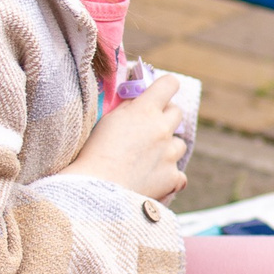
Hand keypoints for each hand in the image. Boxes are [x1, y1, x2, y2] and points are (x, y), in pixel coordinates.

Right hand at [62, 75, 188, 204]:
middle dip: (165, 117)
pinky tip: (154, 180)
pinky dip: (170, 177)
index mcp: (145, 110)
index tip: (161, 93)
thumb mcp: (107, 120)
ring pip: (179, 144)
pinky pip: (179, 175)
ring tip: (147, 159)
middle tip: (149, 128)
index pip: (169, 84)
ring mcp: (170, 154)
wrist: (96, 190)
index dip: (166, 86)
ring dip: (168, 148)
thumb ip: (127, 107)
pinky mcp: (173, 177)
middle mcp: (162, 129)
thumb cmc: (94, 153)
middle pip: (177, 112)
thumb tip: (139, 98)